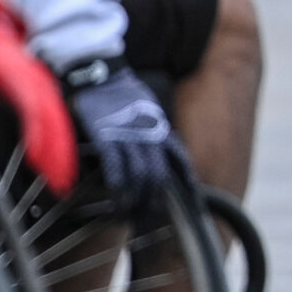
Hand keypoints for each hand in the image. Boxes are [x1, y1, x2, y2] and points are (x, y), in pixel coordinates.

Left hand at [0, 0, 75, 194]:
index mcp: (21, 74)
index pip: (34, 106)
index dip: (38, 133)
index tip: (38, 157)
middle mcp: (38, 82)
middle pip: (54, 120)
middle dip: (59, 151)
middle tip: (60, 180)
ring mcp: (43, 87)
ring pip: (60, 122)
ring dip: (62, 152)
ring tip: (63, 179)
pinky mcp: (42, 94)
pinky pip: (57, 120)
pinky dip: (60, 143)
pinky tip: (57, 162)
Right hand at [66, 63, 186, 205]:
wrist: (99, 71)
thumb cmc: (121, 92)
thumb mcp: (147, 110)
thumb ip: (151, 132)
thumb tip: (152, 154)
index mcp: (161, 130)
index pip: (181, 162)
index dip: (186, 186)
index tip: (191, 205)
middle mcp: (150, 135)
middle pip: (161, 175)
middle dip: (158, 201)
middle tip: (152, 220)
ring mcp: (129, 135)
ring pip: (142, 174)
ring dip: (139, 199)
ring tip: (132, 217)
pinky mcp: (107, 135)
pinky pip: (116, 166)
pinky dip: (118, 186)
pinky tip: (117, 201)